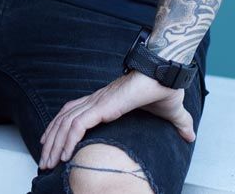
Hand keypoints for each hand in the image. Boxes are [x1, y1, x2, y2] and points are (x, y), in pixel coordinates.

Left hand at [38, 69, 193, 169]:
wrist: (167, 72)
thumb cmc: (165, 87)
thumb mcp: (170, 113)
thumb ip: (178, 124)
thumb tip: (190, 135)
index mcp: (105, 102)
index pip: (73, 114)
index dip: (60, 129)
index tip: (54, 147)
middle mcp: (95, 101)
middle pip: (63, 121)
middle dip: (51, 142)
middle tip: (44, 162)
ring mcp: (97, 103)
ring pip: (65, 124)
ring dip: (54, 144)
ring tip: (48, 163)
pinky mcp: (102, 106)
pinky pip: (77, 125)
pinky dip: (67, 139)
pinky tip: (63, 154)